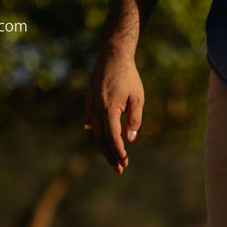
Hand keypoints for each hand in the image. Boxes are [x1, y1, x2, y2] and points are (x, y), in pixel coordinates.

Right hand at [84, 48, 144, 174]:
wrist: (112, 57)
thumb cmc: (128, 77)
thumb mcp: (137, 98)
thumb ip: (134, 120)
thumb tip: (130, 140)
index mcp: (108, 108)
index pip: (112, 137)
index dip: (119, 152)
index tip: (125, 163)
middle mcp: (95, 109)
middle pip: (100, 140)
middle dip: (110, 156)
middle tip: (120, 169)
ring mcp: (89, 106)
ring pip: (92, 135)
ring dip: (102, 150)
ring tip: (112, 160)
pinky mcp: (88, 104)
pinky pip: (89, 127)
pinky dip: (96, 138)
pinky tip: (104, 145)